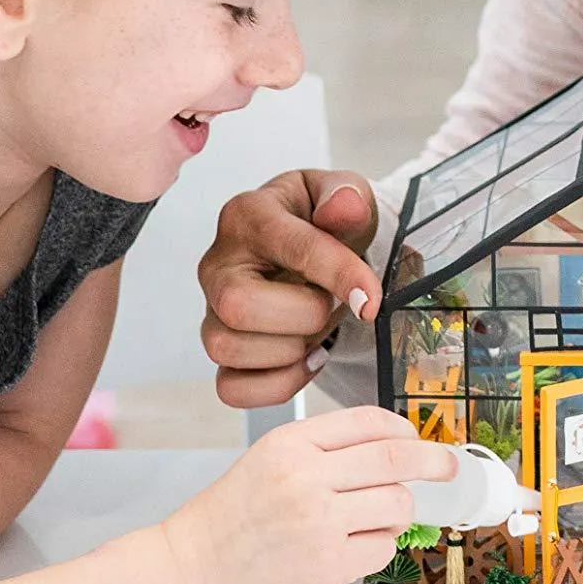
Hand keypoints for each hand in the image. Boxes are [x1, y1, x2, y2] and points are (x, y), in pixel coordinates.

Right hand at [155, 406, 454, 583]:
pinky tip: (353, 549)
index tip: (419, 440)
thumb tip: (388, 451)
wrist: (188, 572)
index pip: (369, 422)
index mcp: (291, 444)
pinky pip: (381, 548)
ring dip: (400, 512)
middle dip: (434, 460)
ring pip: (397, 505)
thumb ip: (320, 452)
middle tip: (449, 466)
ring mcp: (319, 521)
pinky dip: (378, 547)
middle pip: (396, 458)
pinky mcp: (327, 565)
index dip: (405, 430)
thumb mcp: (266, 462)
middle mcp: (307, 476)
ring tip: (377, 521)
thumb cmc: (226, 520)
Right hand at [200, 169, 379, 410]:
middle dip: (304, 316)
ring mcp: (212, 310)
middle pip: (238, 306)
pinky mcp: (221, 348)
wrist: (316, 252)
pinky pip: (231, 387)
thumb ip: (348, 196)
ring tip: (316, 327)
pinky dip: (277, 383)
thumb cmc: (324, 223)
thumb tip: (344, 205)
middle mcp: (219, 264)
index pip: (291, 248)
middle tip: (332, 305)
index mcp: (248, 215)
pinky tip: (305, 358)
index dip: (337, 275)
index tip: (370, 299)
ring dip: (289, 349)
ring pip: (227, 348)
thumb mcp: (345, 196)